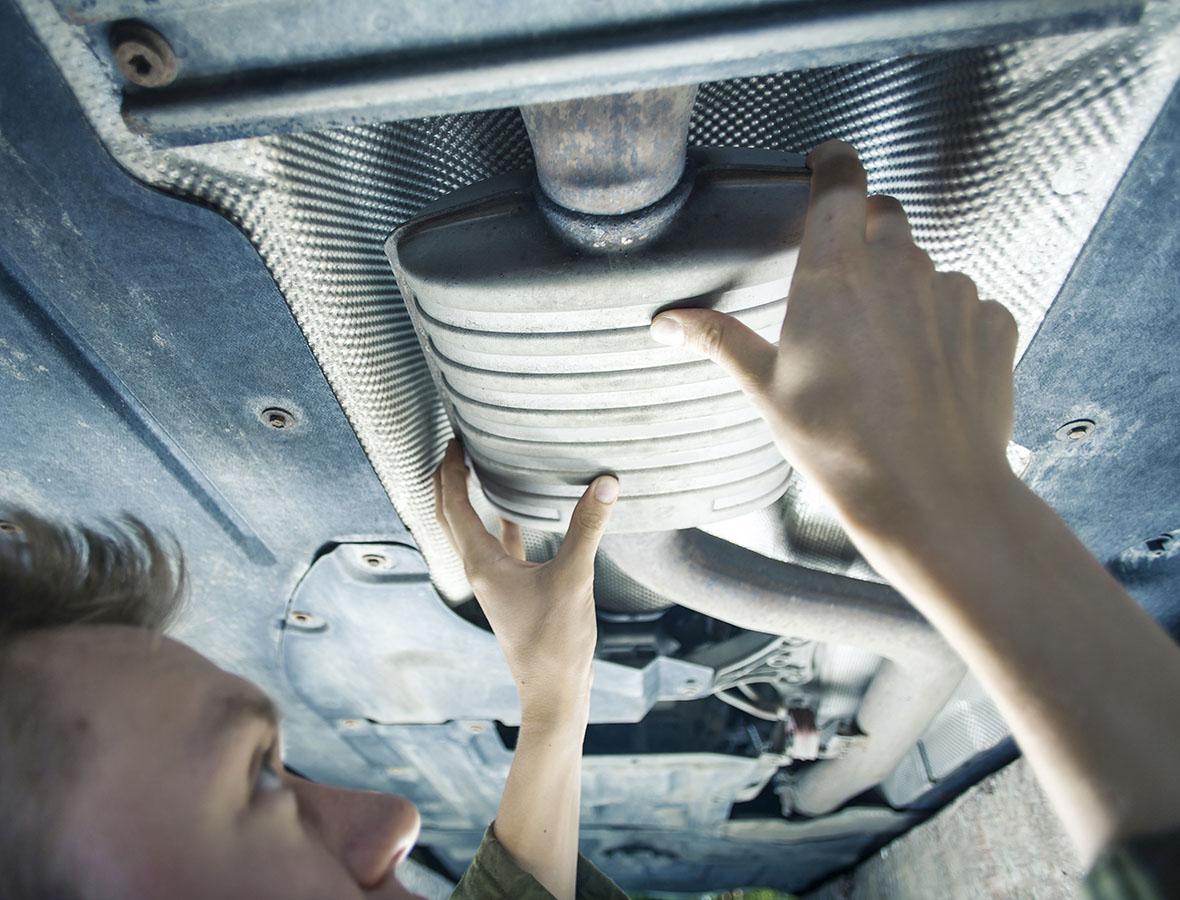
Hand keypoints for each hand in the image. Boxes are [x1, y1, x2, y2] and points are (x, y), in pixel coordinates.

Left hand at [433, 440, 618, 726]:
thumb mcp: (574, 579)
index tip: (454, 439)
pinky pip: (502, 548)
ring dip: (470, 499)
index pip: (454, 505)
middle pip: (453, 515)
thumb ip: (587, 528)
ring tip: (478, 468)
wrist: (554, 692)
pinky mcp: (515, 592)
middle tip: (456, 444)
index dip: (451, 470)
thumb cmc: (555, 643)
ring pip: (474, 530)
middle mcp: (482, 570)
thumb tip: (604, 483)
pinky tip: (518, 512)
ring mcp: (497, 582)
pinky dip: (504, 523)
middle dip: (450, 479)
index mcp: (482, 564)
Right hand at [649, 140, 1019, 541]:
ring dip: (904, 287)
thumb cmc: (841, 444)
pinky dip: (946, 323)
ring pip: (925, 265)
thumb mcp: (768, 390)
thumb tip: (667, 322)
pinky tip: (927, 371)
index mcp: (835, 272)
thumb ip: (721, 340)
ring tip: (885, 349)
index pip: (841, 181)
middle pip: (885, 216)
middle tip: (844, 283)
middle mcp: (899, 268)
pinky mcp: (992, 323)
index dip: (833, 161)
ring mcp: (953, 292)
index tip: (824, 162)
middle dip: (864, 232)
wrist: (931, 495)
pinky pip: (966, 303)